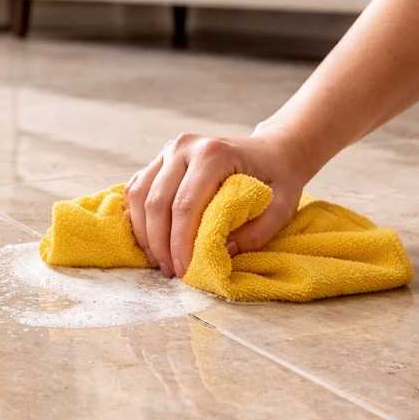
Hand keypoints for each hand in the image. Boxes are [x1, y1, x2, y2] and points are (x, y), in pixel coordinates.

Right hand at [125, 121, 315, 277]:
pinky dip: (138, 218)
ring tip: (160, 261)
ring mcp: (168, 150)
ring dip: (145, 234)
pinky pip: (137, 190)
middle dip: (160, 244)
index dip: (180, 243)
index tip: (185, 271)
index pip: (185, 205)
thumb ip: (254, 232)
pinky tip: (151, 241)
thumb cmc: (277, 178)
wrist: (272, 151)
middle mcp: (185, 147)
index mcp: (214, 154)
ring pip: (139, 196)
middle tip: (171, 272)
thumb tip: (217, 253)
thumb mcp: (281, 207)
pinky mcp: (160, 159)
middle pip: (156, 202)